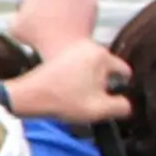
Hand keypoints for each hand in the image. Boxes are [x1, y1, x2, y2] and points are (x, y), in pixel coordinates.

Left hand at [4, 40, 131, 122]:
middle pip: (108, 69)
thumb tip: (126, 104)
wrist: (29, 96)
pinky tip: (68, 92)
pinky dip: (78, 80)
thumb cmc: (64, 101)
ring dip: (90, 83)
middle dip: (103, 85)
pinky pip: (79, 68)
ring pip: (93, 69)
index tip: (108, 101)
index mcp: (102, 55)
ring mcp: (74, 49)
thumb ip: (121, 107)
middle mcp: (90, 46)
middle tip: (91, 101)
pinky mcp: (62, 56)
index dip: (121, 89)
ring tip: (78, 98)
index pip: (124, 71)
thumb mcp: (98, 110)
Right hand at [9, 0, 99, 57]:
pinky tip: (76, 22)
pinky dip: (81, 10)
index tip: (36, 12)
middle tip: (51, 16)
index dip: (34, 0)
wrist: (65, 47)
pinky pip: (84, 2)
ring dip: (67, 2)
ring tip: (64, 20)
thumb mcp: (14, 28)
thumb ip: (14, 15)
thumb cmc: (37, 39)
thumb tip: (19, 11)